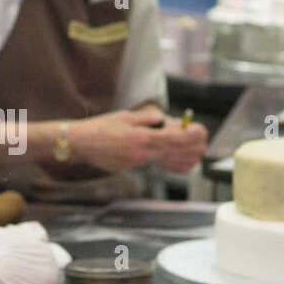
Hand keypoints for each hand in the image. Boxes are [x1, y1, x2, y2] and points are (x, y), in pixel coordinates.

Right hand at [68, 106, 197, 173]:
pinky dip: (167, 162)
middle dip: (192, 147)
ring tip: (195, 152)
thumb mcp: (126, 116)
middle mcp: (142, 152)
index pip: (175, 138)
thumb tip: (164, 121)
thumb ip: (148, 120)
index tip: (201, 131)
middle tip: (202, 141)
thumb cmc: (101, 127)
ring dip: (183, 156)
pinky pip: (153, 163)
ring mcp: (137, 162)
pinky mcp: (131, 167)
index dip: (191, 135)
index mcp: (142, 137)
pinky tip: (175, 159)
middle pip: (175, 152)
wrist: (81, 143)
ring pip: (165, 159)